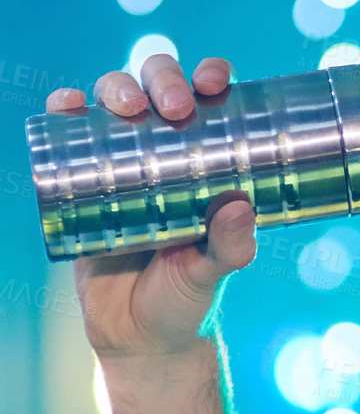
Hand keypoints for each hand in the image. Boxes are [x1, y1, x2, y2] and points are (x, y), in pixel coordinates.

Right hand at [44, 53, 257, 360]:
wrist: (137, 335)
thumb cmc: (186, 298)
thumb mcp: (213, 271)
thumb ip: (231, 246)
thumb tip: (240, 207)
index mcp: (209, 164)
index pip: (214, 104)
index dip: (213, 77)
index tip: (216, 83)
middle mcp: (167, 154)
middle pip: (161, 89)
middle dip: (164, 78)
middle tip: (175, 106)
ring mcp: (123, 164)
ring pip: (116, 103)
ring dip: (116, 86)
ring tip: (125, 105)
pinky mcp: (83, 183)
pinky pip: (70, 138)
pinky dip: (65, 111)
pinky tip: (66, 104)